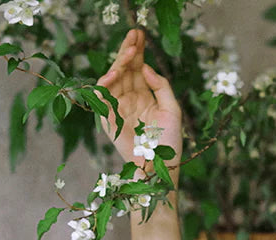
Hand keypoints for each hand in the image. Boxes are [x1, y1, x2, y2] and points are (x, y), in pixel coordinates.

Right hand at [96, 29, 182, 174]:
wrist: (161, 168)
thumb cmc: (169, 143)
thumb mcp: (173, 110)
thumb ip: (162, 87)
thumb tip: (146, 68)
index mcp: (144, 96)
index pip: (137, 68)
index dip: (137, 51)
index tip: (139, 34)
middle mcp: (129, 100)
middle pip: (124, 70)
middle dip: (127, 51)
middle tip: (133, 35)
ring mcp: (118, 109)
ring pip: (113, 80)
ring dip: (118, 65)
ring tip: (127, 55)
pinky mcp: (110, 122)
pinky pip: (102, 100)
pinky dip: (105, 86)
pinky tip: (114, 74)